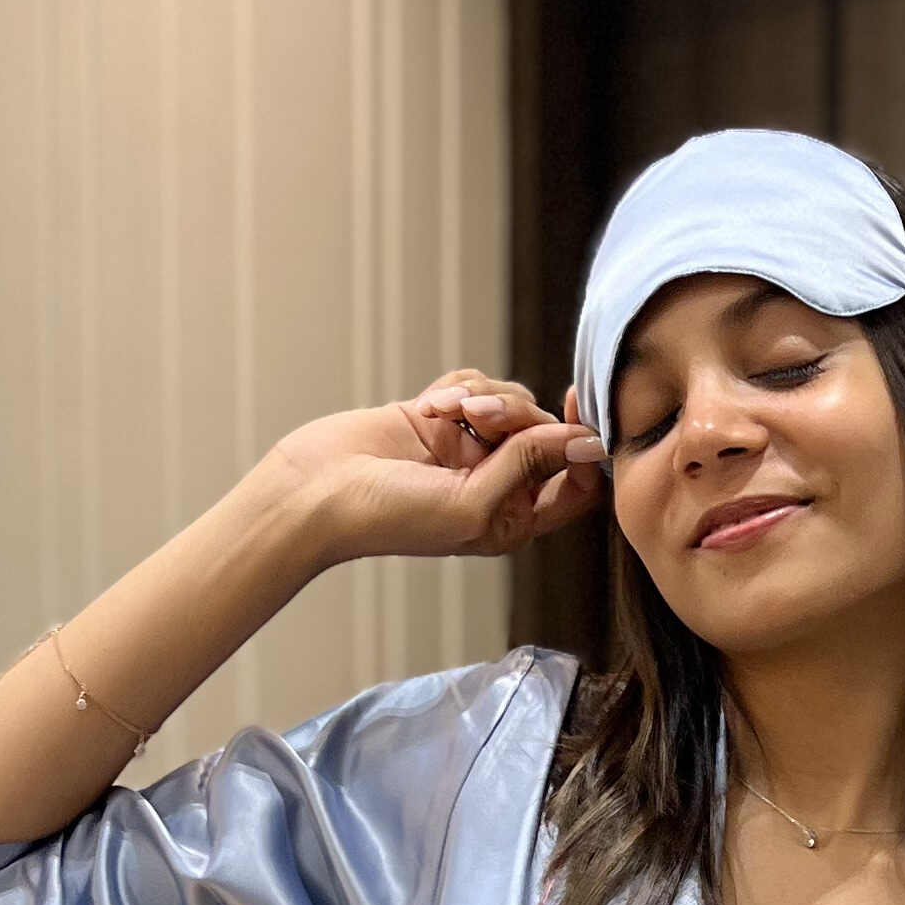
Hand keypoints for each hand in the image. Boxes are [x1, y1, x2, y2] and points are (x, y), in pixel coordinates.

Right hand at [277, 376, 608, 566]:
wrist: (316, 491)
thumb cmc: (389, 517)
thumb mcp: (471, 503)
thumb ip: (529, 468)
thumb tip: (587, 442)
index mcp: (511, 519)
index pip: (576, 485)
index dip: (585, 449)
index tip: (576, 414)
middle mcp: (494, 484)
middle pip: (543, 433)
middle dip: (517, 417)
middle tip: (477, 417)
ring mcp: (465, 448)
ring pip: (511, 401)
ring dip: (485, 397)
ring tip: (447, 410)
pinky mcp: (438, 417)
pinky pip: (473, 384)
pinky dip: (457, 387)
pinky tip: (428, 406)